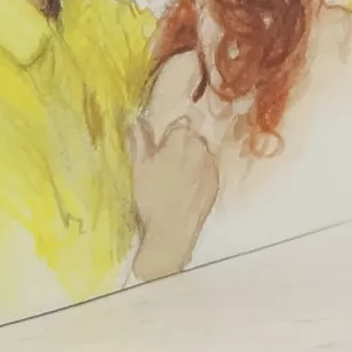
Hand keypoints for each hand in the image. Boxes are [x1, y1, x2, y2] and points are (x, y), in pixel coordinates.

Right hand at [131, 115, 220, 280]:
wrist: (171, 233)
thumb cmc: (150, 198)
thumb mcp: (138, 167)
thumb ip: (139, 139)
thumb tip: (135, 118)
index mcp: (181, 140)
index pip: (181, 123)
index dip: (171, 133)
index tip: (163, 144)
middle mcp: (200, 148)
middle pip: (194, 137)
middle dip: (184, 143)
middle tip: (169, 160)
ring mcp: (211, 166)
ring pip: (203, 152)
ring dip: (194, 157)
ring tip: (179, 175)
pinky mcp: (217, 183)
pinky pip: (209, 169)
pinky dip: (201, 172)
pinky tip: (189, 186)